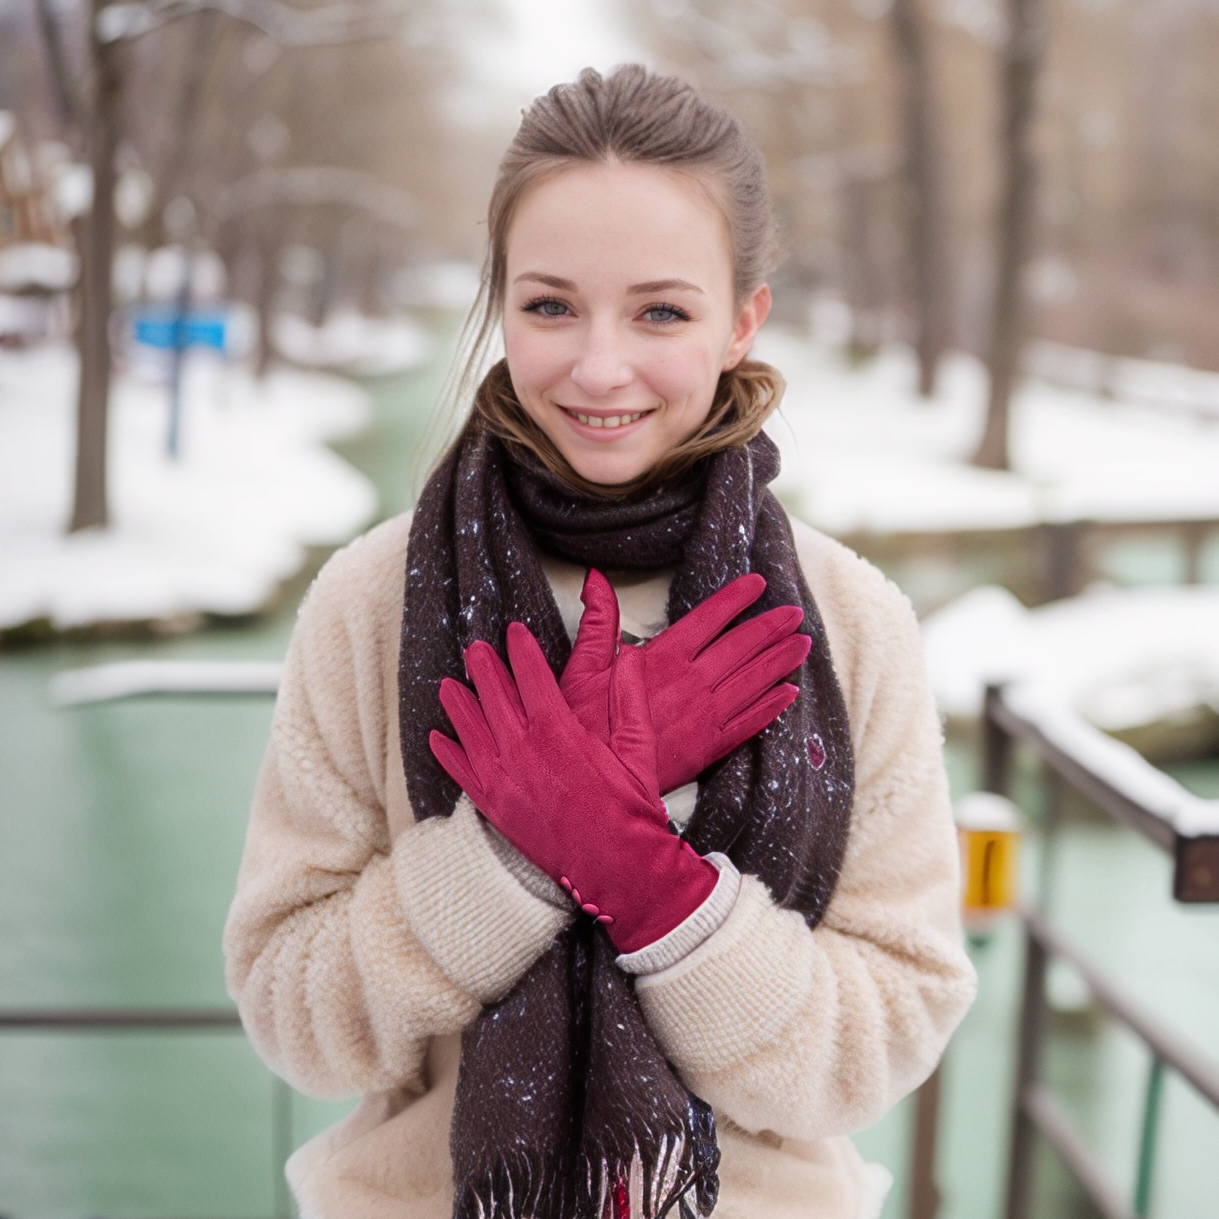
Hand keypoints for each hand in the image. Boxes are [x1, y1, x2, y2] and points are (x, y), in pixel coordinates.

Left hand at [429, 622, 717, 955]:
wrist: (615, 869)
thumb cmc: (630, 810)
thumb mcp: (638, 749)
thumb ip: (629, 699)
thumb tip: (631, 656)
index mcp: (559, 730)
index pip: (532, 675)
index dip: (521, 650)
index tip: (514, 633)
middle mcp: (523, 749)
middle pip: (494, 696)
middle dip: (484, 668)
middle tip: (475, 650)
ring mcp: (503, 779)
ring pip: (470, 730)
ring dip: (458, 704)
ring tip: (448, 685)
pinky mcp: (494, 808)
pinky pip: (461, 774)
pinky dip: (446, 753)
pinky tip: (437, 737)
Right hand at [560, 571, 810, 792]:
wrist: (593, 782)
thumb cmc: (583, 723)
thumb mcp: (583, 666)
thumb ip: (598, 620)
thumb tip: (595, 579)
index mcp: (664, 658)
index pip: (709, 618)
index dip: (736, 598)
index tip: (758, 583)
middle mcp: (692, 683)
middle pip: (741, 647)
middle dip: (771, 626)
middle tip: (795, 612)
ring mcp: (705, 716)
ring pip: (753, 682)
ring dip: (780, 661)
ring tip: (803, 643)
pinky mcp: (710, 748)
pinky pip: (749, 723)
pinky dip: (772, 707)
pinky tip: (789, 694)